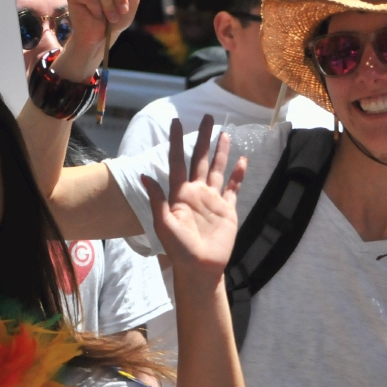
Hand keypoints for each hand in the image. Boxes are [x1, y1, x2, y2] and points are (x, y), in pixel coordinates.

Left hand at [142, 115, 245, 288]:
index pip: (176, 161)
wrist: (200, 269)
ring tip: (225, 133)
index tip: (175, 122)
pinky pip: (233, 188)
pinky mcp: (227, 210)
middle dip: (203, 138)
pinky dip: (237, 174)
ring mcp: (213, 200)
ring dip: (221, 152)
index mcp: (179, 194)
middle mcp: (196, 192)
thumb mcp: (164, 224)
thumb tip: (145, 175)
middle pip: (200, 159)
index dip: (175, 142)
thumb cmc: (178, 249)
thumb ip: (157, 200)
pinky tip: (242, 160)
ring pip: (217, 169)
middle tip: (207, 117)